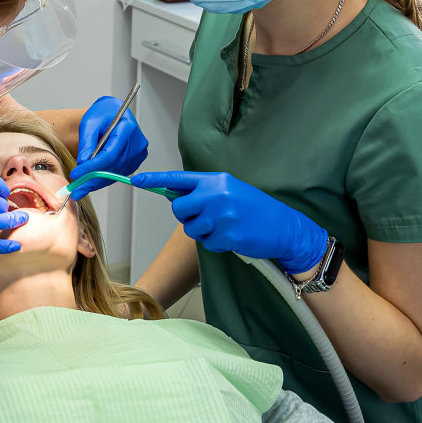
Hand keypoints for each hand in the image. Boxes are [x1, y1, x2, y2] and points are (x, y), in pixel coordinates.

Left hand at [69, 95, 147, 199]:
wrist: (114, 112)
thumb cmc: (103, 113)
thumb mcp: (90, 122)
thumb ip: (86, 142)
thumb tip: (83, 163)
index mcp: (127, 129)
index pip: (109, 155)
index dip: (92, 168)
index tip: (77, 174)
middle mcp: (137, 143)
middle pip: (113, 167)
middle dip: (92, 180)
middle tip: (76, 189)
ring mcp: (138, 153)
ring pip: (115, 174)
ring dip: (97, 183)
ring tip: (80, 188)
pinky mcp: (134, 160)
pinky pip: (117, 174)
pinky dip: (103, 179)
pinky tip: (91, 182)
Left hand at [127, 171, 327, 274]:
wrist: (285, 228)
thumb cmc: (256, 210)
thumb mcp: (231, 191)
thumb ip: (205, 192)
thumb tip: (176, 196)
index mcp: (217, 180)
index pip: (179, 179)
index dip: (154, 180)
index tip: (135, 180)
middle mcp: (216, 194)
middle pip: (179, 208)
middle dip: (187, 216)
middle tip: (206, 218)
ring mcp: (221, 215)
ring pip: (191, 228)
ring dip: (204, 232)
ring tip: (225, 227)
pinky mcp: (226, 235)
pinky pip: (207, 243)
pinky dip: (217, 244)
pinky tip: (233, 237)